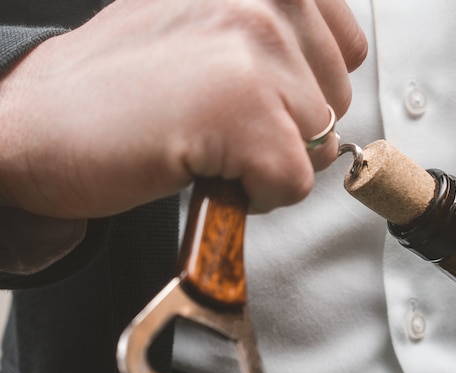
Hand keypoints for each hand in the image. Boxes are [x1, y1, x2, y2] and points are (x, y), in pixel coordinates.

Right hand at [0, 0, 366, 216]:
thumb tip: (335, 74)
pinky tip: (207, 169)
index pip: (346, 44)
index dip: (306, 85)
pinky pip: (295, 181)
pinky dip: (257, 194)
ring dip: (270, 158)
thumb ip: (279, 36)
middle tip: (222, 121)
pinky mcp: (245, 112)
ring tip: (210, 140)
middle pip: (337, 98)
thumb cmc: (121, 84)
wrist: (37, 124)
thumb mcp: (208, 23)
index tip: (261, 93)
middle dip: (288, 126)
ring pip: (320, 142)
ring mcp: (255, 50)